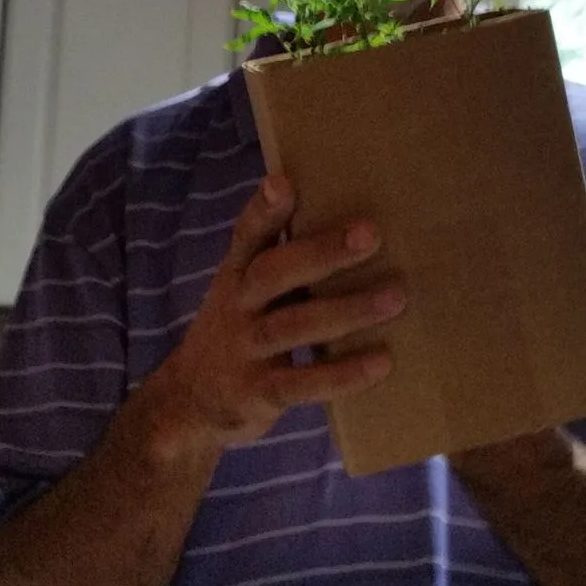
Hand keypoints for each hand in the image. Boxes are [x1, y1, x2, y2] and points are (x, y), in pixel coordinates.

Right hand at [163, 175, 403, 447]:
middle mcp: (237, 306)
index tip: (283, 182)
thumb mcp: (246, 291)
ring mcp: (245, 351)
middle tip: (370, 234)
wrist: (190, 404)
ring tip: (395, 298)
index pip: (246, 236)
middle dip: (322, 252)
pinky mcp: (259, 394)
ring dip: (347, 311)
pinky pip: (302, 383)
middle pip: (273, 273)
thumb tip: (356, 223)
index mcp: (237, 274)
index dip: (262, 210)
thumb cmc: (240, 331)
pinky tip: (381, 362)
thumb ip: (285, 260)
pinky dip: (342, 374)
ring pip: (294, 326)